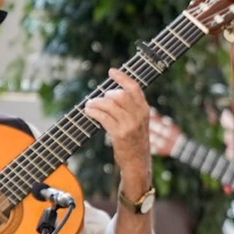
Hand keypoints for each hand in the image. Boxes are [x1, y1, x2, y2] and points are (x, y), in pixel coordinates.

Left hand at [86, 69, 152, 188]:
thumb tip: (109, 95)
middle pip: (118, 95)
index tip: (111, 71)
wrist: (138, 162)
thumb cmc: (134, 141)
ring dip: (95, 103)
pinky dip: (93, 112)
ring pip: (109, 105)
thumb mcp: (138, 122)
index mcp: (144, 110)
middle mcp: (139, 115)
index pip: (134, 88)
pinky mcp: (120, 134)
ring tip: (89, 105)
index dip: (122, 77)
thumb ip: (129, 109)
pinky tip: (88, 112)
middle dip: (104, 95)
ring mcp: (130, 125)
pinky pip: (104, 117)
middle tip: (95, 100)